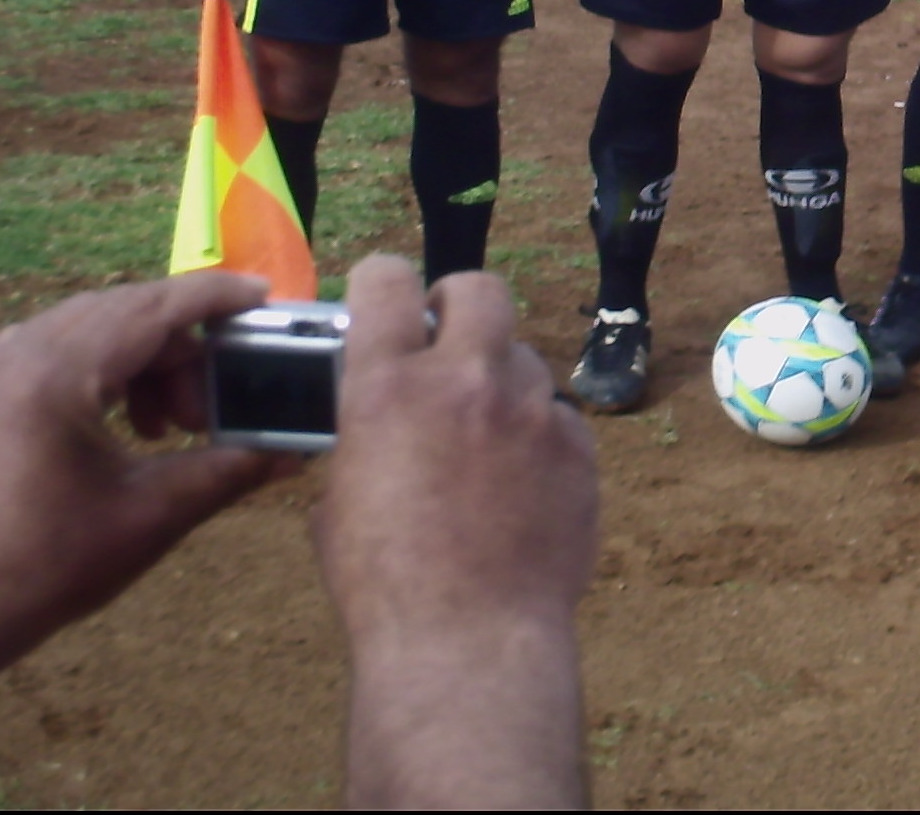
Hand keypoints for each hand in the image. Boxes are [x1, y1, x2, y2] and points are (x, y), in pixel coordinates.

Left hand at [0, 272, 290, 696]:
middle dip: (184, 345)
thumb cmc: (40, 569)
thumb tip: (294, 455)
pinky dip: (104, 372)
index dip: (217, 296)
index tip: (266, 299)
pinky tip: (123, 425)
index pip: (154, 305)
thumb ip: (228, 471)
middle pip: (123, 311)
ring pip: (89, 330)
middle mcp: (16, 355)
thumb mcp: (149, 516)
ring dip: (144, 361)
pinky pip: (55, 354)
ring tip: (172, 425)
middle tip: (219, 398)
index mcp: (56, 372)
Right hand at [318, 258, 595, 810]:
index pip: (385, 282)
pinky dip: (536, 438)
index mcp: (388, 386)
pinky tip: (520, 486)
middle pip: (479, 290)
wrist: (469, 639)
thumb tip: (378, 418)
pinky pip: (555, 418)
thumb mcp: (341, 498)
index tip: (384, 289)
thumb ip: (365, 435)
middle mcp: (466, 379)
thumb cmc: (384, 585)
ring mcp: (532, 408)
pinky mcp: (578, 443)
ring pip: (522, 360)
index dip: (382, 279)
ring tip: (482, 441)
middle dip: (459, 304)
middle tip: (447, 336)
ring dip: (500, 384)